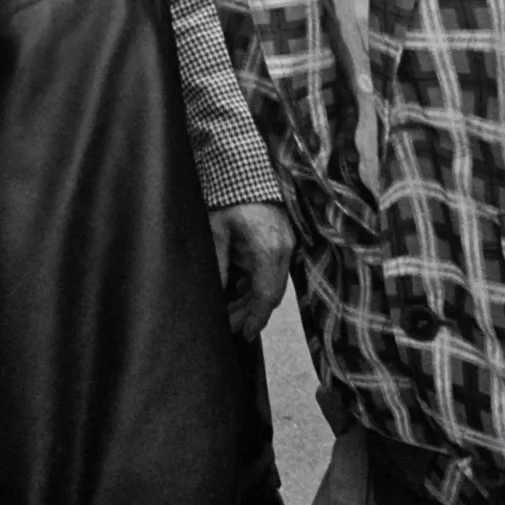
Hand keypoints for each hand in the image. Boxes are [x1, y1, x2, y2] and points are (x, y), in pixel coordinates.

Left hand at [210, 201, 293, 338]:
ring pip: (271, 283)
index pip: (266, 296)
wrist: (246, 169)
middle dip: (250, 312)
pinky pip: (272, 269)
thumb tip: (217, 292)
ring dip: (252, 298)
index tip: (246, 335)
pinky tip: (239, 288)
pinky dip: (257, 282)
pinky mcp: (283, 240)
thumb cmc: (229, 197)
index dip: (255, 318)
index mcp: (269, 250)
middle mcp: (283, 250)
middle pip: (270, 293)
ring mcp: (286, 244)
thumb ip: (219, 264)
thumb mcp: (217, 231)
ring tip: (231, 310)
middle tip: (230, 325)